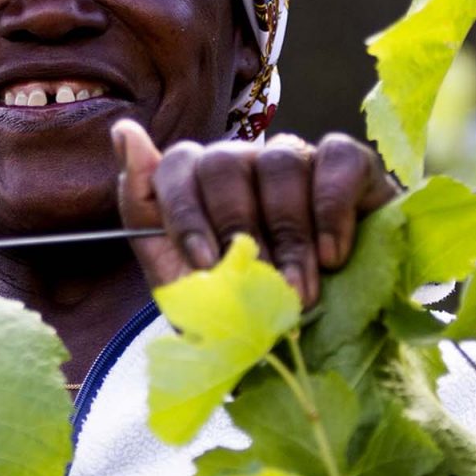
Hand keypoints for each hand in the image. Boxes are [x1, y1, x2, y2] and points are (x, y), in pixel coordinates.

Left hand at [112, 119, 399, 306]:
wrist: (317, 345)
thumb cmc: (244, 311)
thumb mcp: (182, 278)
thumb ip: (144, 211)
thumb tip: (124, 130)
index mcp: (200, 186)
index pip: (177, 165)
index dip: (185, 212)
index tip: (205, 264)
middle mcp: (247, 164)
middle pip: (225, 162)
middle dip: (238, 229)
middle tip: (258, 284)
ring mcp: (299, 160)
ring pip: (280, 161)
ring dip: (288, 236)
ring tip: (298, 291)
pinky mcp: (352, 166)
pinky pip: (336, 157)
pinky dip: (331, 209)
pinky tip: (332, 256)